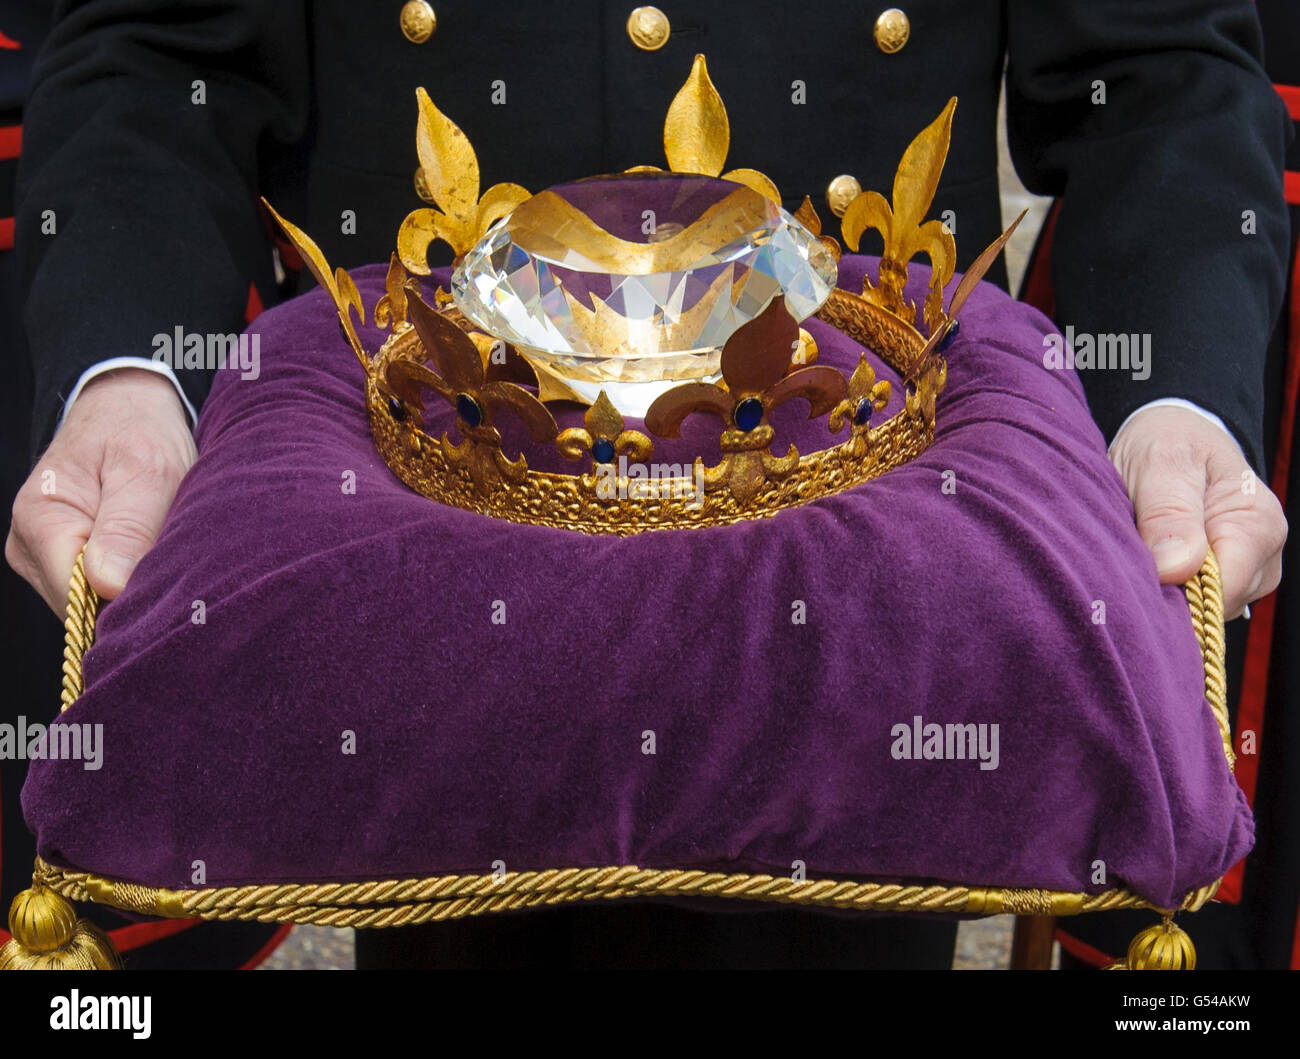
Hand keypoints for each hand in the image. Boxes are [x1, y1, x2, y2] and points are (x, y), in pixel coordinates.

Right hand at [6, 368, 195, 613]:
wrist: (126, 409)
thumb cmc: (138, 431)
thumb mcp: (147, 468)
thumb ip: (129, 526)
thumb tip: (109, 586)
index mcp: (40, 521)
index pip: (77, 598)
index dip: (125, 604)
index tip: (170, 592)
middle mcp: (30, 547)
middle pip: (84, 608)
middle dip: (132, 599)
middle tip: (181, 573)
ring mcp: (45, 559)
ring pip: (93, 604)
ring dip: (134, 590)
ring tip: (167, 557)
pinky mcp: (66, 564)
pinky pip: (99, 592)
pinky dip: (131, 582)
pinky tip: (153, 560)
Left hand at [1109, 405, 1286, 618]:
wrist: (1173, 434)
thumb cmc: (1170, 442)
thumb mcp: (1160, 462)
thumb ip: (1168, 512)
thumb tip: (1175, 570)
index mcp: (1257, 522)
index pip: (1222, 589)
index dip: (1175, 591)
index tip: (1136, 573)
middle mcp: (1262, 554)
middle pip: (1212, 606)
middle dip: (1167, 591)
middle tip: (1129, 553)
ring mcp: (1246, 572)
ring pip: (1201, 610)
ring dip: (1164, 589)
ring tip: (1140, 547)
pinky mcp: (1222, 581)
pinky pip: (1193, 604)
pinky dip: (1165, 588)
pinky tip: (1150, 561)